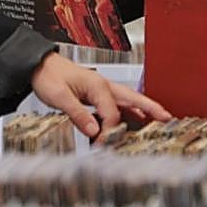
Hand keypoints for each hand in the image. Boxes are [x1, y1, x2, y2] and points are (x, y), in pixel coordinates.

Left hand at [30, 52, 170, 139]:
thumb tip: (94, 130)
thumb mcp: (59, 96)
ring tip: (157, 120)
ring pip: (127, 100)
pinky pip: (116, 103)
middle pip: (132, 99)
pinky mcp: (95, 92)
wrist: (38, 64)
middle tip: (167, 118)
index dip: (110, 130)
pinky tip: (133, 117)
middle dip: (150, 108)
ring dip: (142, 110)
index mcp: (97, 85)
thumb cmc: (48, 75)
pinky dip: (128, 110)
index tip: (102, 142)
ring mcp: (100, 88)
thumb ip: (77, 114)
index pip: (112, 113)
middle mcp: (103, 86)